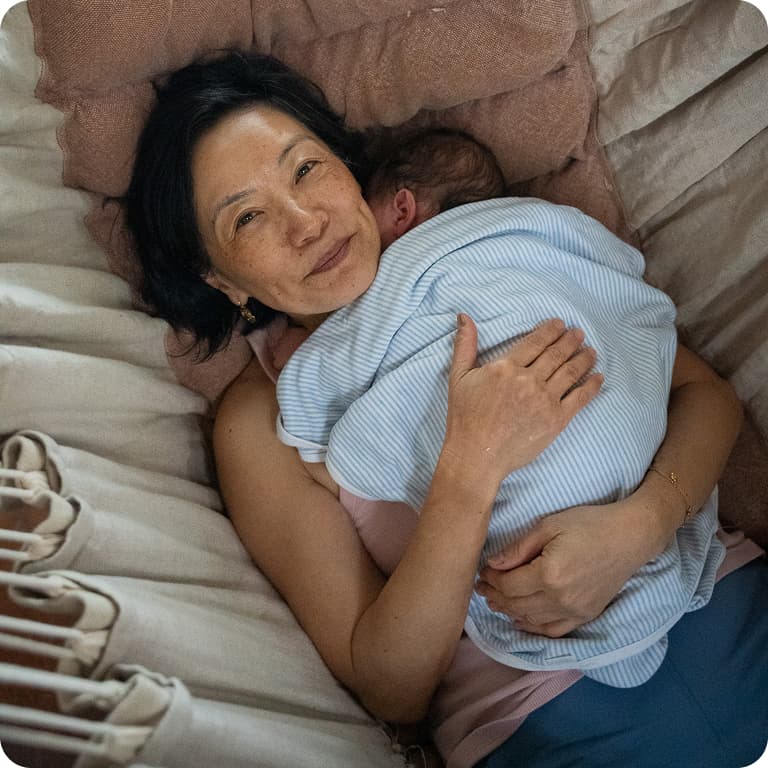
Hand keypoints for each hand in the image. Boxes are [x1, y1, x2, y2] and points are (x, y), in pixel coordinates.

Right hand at [443, 315, 602, 485]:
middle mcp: (528, 381)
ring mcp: (544, 400)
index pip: (535, 342)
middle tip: (579, 333)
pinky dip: (591, 385)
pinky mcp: (556, 420)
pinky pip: (580, 398)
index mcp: (506, 368)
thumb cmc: (464, 418)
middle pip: (556, 354)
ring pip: (570, 372)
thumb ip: (464, 345)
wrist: (477, 455)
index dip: (550, 330)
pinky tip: (598, 376)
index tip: (560, 324)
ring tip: (591, 350)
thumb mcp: (458, 377)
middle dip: (570, 340)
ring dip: (583, 358)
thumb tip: (464, 316)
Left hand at [475, 501, 650, 636]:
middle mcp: (560, 598)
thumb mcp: (548, 526)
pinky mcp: (585, 616)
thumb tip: (492, 565)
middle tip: (481, 588)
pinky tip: (520, 620)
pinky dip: (533, 627)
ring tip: (495, 601)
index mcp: (549, 574)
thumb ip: (518, 548)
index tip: (482, 572)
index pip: (508, 585)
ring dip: (509, 611)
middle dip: (495, 596)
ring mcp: (575, 611)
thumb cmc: (589, 524)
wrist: (629, 537)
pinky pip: (553, 630)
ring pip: (531, 620)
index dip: (491, 580)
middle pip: (516, 604)